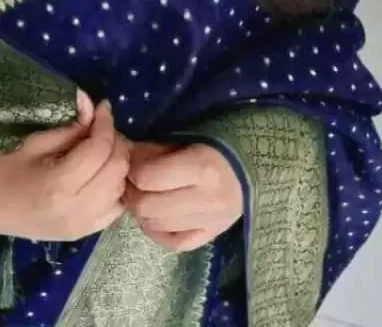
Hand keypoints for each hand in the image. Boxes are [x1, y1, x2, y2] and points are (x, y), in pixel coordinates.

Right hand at [0, 92, 130, 241]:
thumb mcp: (34, 142)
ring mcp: (81, 227)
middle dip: (115, 141)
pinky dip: (114, 188)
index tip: (102, 106)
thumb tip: (92, 105)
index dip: (106, 122)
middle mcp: (77, 210)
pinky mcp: (81, 235)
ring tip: (101, 148)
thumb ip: (69, 127)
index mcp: (60, 185)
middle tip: (101, 126)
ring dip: (117, 165)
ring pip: (121, 190)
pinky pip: (114, 210)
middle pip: (117, 169)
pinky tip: (100, 174)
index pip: (100, 149)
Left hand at [124, 143, 242, 252]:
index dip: (133, 170)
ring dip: (142, 213)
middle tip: (133, 183)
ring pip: (156, 227)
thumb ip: (156, 150)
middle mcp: (207, 199)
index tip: (132, 163)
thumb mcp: (187, 137)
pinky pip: (174, 244)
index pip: (148, 177)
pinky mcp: (213, 235)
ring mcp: (211, 222)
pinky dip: (157, 232)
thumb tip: (126, 158)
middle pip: (148, 207)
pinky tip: (154, 218)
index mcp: (202, 167)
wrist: (255, 166)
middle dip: (133, 193)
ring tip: (144, 197)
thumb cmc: (218, 144)